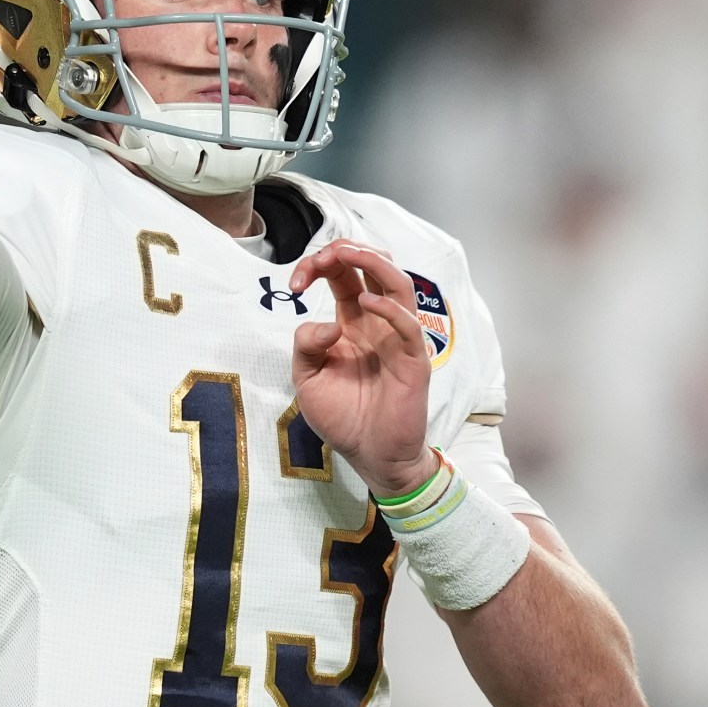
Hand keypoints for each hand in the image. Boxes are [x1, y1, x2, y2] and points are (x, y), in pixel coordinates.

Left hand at [288, 241, 436, 496]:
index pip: (342, 274)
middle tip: (319, 259)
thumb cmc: (343, 417)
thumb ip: (305, 347)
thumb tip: (323, 325)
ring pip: (398, 283)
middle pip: (373, 267)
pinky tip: (365, 303)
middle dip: (345, 251)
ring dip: (372, 261)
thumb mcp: (306, 379)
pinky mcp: (412, 360)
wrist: (370, 455)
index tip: (295, 283)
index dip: (318, 266)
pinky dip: (388, 308)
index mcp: (352, 321)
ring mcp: (398, 338)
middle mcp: (378, 322)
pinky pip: (408, 325)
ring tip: (346, 255)